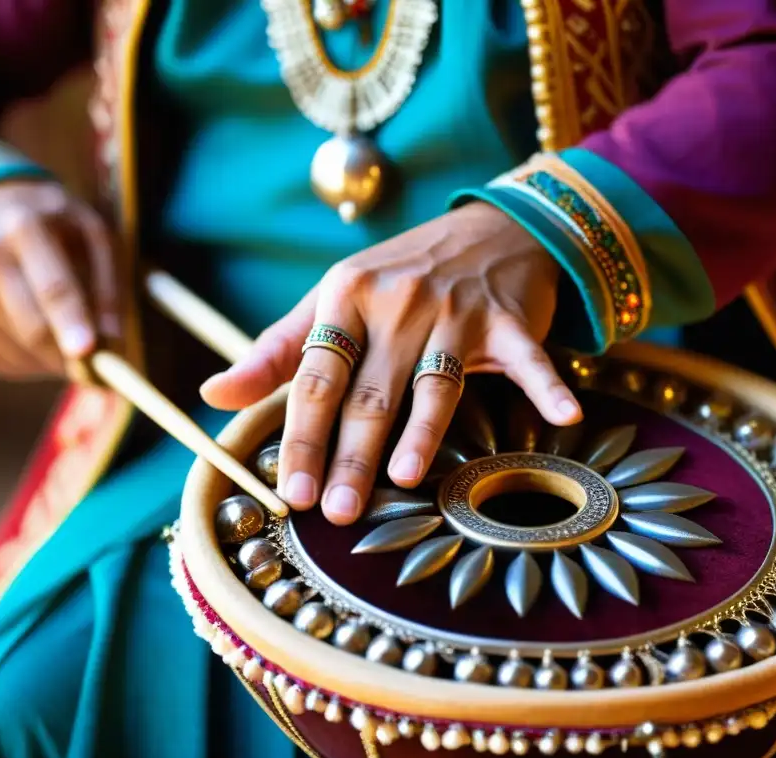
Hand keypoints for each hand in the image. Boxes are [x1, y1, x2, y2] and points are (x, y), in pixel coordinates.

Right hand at [0, 179, 118, 379]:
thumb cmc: (51, 228)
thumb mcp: (89, 231)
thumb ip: (109, 281)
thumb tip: (112, 339)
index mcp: (23, 229)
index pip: (51, 285)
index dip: (71, 321)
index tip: (87, 351)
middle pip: (33, 329)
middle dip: (70, 357)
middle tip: (100, 370)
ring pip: (23, 354)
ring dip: (55, 360)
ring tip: (66, 334)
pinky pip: (6, 365)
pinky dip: (33, 363)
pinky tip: (37, 334)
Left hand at [201, 201, 581, 524]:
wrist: (488, 228)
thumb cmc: (398, 276)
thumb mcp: (331, 301)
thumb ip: (276, 351)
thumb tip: (212, 393)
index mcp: (345, 298)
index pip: (315, 378)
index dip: (300, 437)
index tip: (288, 492)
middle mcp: (397, 303)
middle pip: (369, 393)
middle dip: (349, 456)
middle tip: (333, 511)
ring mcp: (456, 311)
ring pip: (434, 383)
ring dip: (424, 431)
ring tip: (404, 479)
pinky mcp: (509, 320)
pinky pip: (528, 358)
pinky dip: (547, 385)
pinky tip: (564, 416)